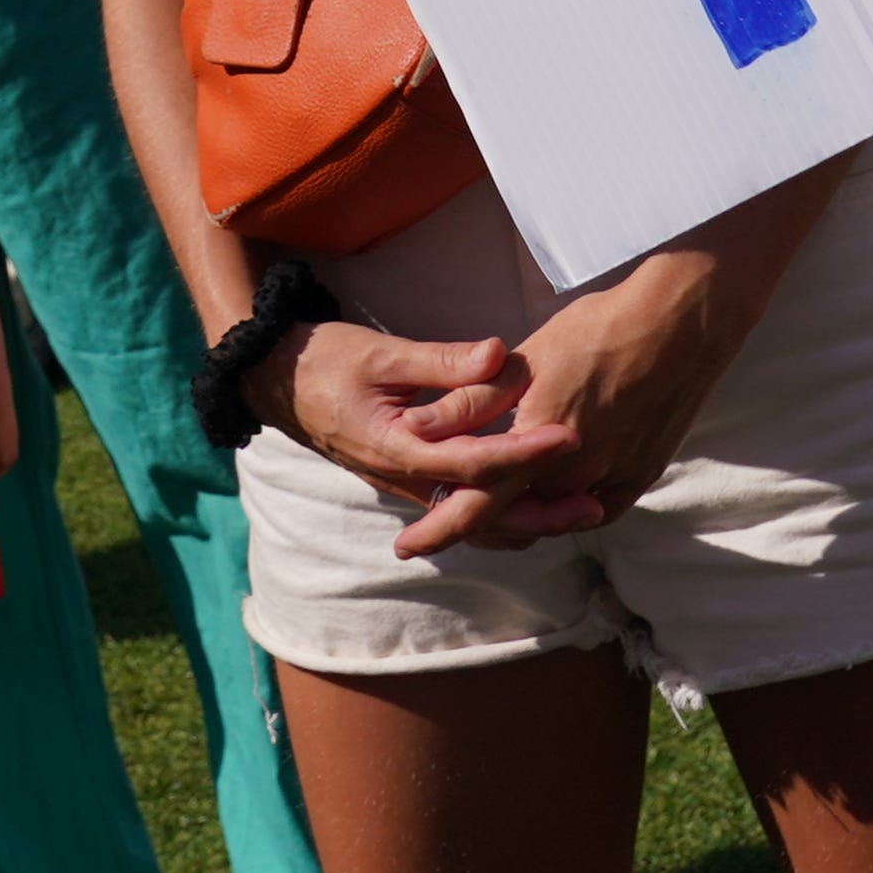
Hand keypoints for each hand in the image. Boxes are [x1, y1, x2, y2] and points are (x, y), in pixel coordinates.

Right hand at [276, 321, 583, 522]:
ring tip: (578, 511)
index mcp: (399, 449)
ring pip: (474, 520)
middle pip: (483, 513)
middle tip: (595, 505)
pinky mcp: (409, 479)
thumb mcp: (382, 352)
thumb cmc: (326, 361)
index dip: (524, 454)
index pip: (474, 463)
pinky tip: (533, 503)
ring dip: (526, 520)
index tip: (567, 437)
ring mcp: (406, 485)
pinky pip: (461, 509)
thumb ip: (442, 360)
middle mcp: (405, 480)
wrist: (277, 381)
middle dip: (541, 513)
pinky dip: (500, 513)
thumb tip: (501, 355)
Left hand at [402, 253, 770, 556]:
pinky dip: (562, 508)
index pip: (476, 508)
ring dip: (518, 515)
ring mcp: (611, 483)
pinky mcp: (638, 479)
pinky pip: (590, 510)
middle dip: (474, 524)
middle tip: (437, 527)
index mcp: (537, 451)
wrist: (677, 328)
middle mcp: (574, 479)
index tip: (406, 546)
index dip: (438, 530)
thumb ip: (469, 404)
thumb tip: (415, 429)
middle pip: (512, 520)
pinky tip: (546, 496)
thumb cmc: (594, 334)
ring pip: (551, 518)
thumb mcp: (522, 363)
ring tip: (490, 505)